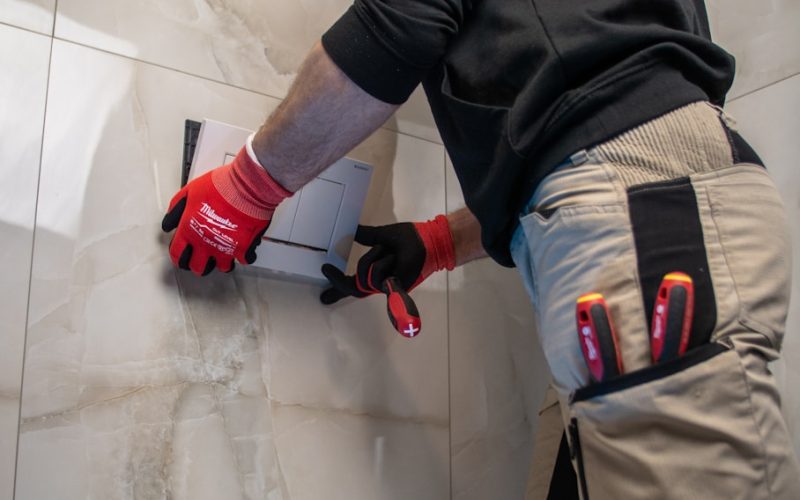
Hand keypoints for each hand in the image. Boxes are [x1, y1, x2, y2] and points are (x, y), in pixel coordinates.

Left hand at [162, 144, 290, 274]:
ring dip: (222, 262)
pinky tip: (244, 249)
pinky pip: (245, 260)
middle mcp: (206, 244)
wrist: (247, 187)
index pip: (177, 254)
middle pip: (198, 268)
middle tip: (202, 260)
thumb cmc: (221, 186)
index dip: (178, 258)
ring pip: (222, 268)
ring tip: (224, 255)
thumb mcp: (191, 191)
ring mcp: (226, 248)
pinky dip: (245, 256)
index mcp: (190, 230)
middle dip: (199, 265)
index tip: (182, 257)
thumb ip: (177, 208)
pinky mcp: (244, 248)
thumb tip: (168, 223)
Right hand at [320, 215, 455, 303]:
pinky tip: (390, 306)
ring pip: (369, 276)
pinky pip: (385, 286)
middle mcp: (380, 282)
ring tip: (392, 251)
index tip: (323, 297)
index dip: (336, 290)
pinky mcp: (398, 284)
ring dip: (378, 257)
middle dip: (352, 273)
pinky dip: (386, 295)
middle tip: (351, 265)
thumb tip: (350, 231)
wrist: (427, 239)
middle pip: (356, 282)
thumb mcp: (381, 235)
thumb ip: (365, 235)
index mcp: (375, 273)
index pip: (351, 284)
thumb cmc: (409, 239)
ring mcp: (388, 285)